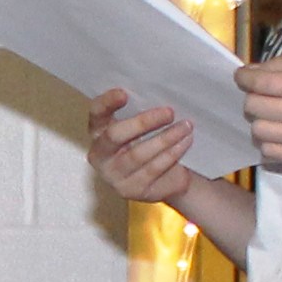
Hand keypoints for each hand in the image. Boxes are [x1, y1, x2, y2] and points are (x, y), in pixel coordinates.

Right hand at [85, 88, 201, 207]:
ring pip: (138, 154)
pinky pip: (154, 169)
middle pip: (115, 135)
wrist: (165, 178)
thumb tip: (160, 90)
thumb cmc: (150, 143)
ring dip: (166, 138)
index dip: (107, 103)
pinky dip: (172, 154)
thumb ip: (142, 111)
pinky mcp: (132, 191)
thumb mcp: (142, 127)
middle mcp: (100, 155)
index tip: (124, 94)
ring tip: (186, 126)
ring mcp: (115, 176)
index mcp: (98, 132)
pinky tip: (185, 142)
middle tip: (169, 112)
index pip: (96, 114)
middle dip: (143, 122)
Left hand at [236, 57, 281, 175]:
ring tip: (274, 113)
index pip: (262, 83)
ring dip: (260, 120)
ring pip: (258, 131)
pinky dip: (269, 142)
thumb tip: (251, 70)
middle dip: (252, 97)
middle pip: (255, 107)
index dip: (244, 78)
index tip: (242, 76)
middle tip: (263, 94)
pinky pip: (270, 153)